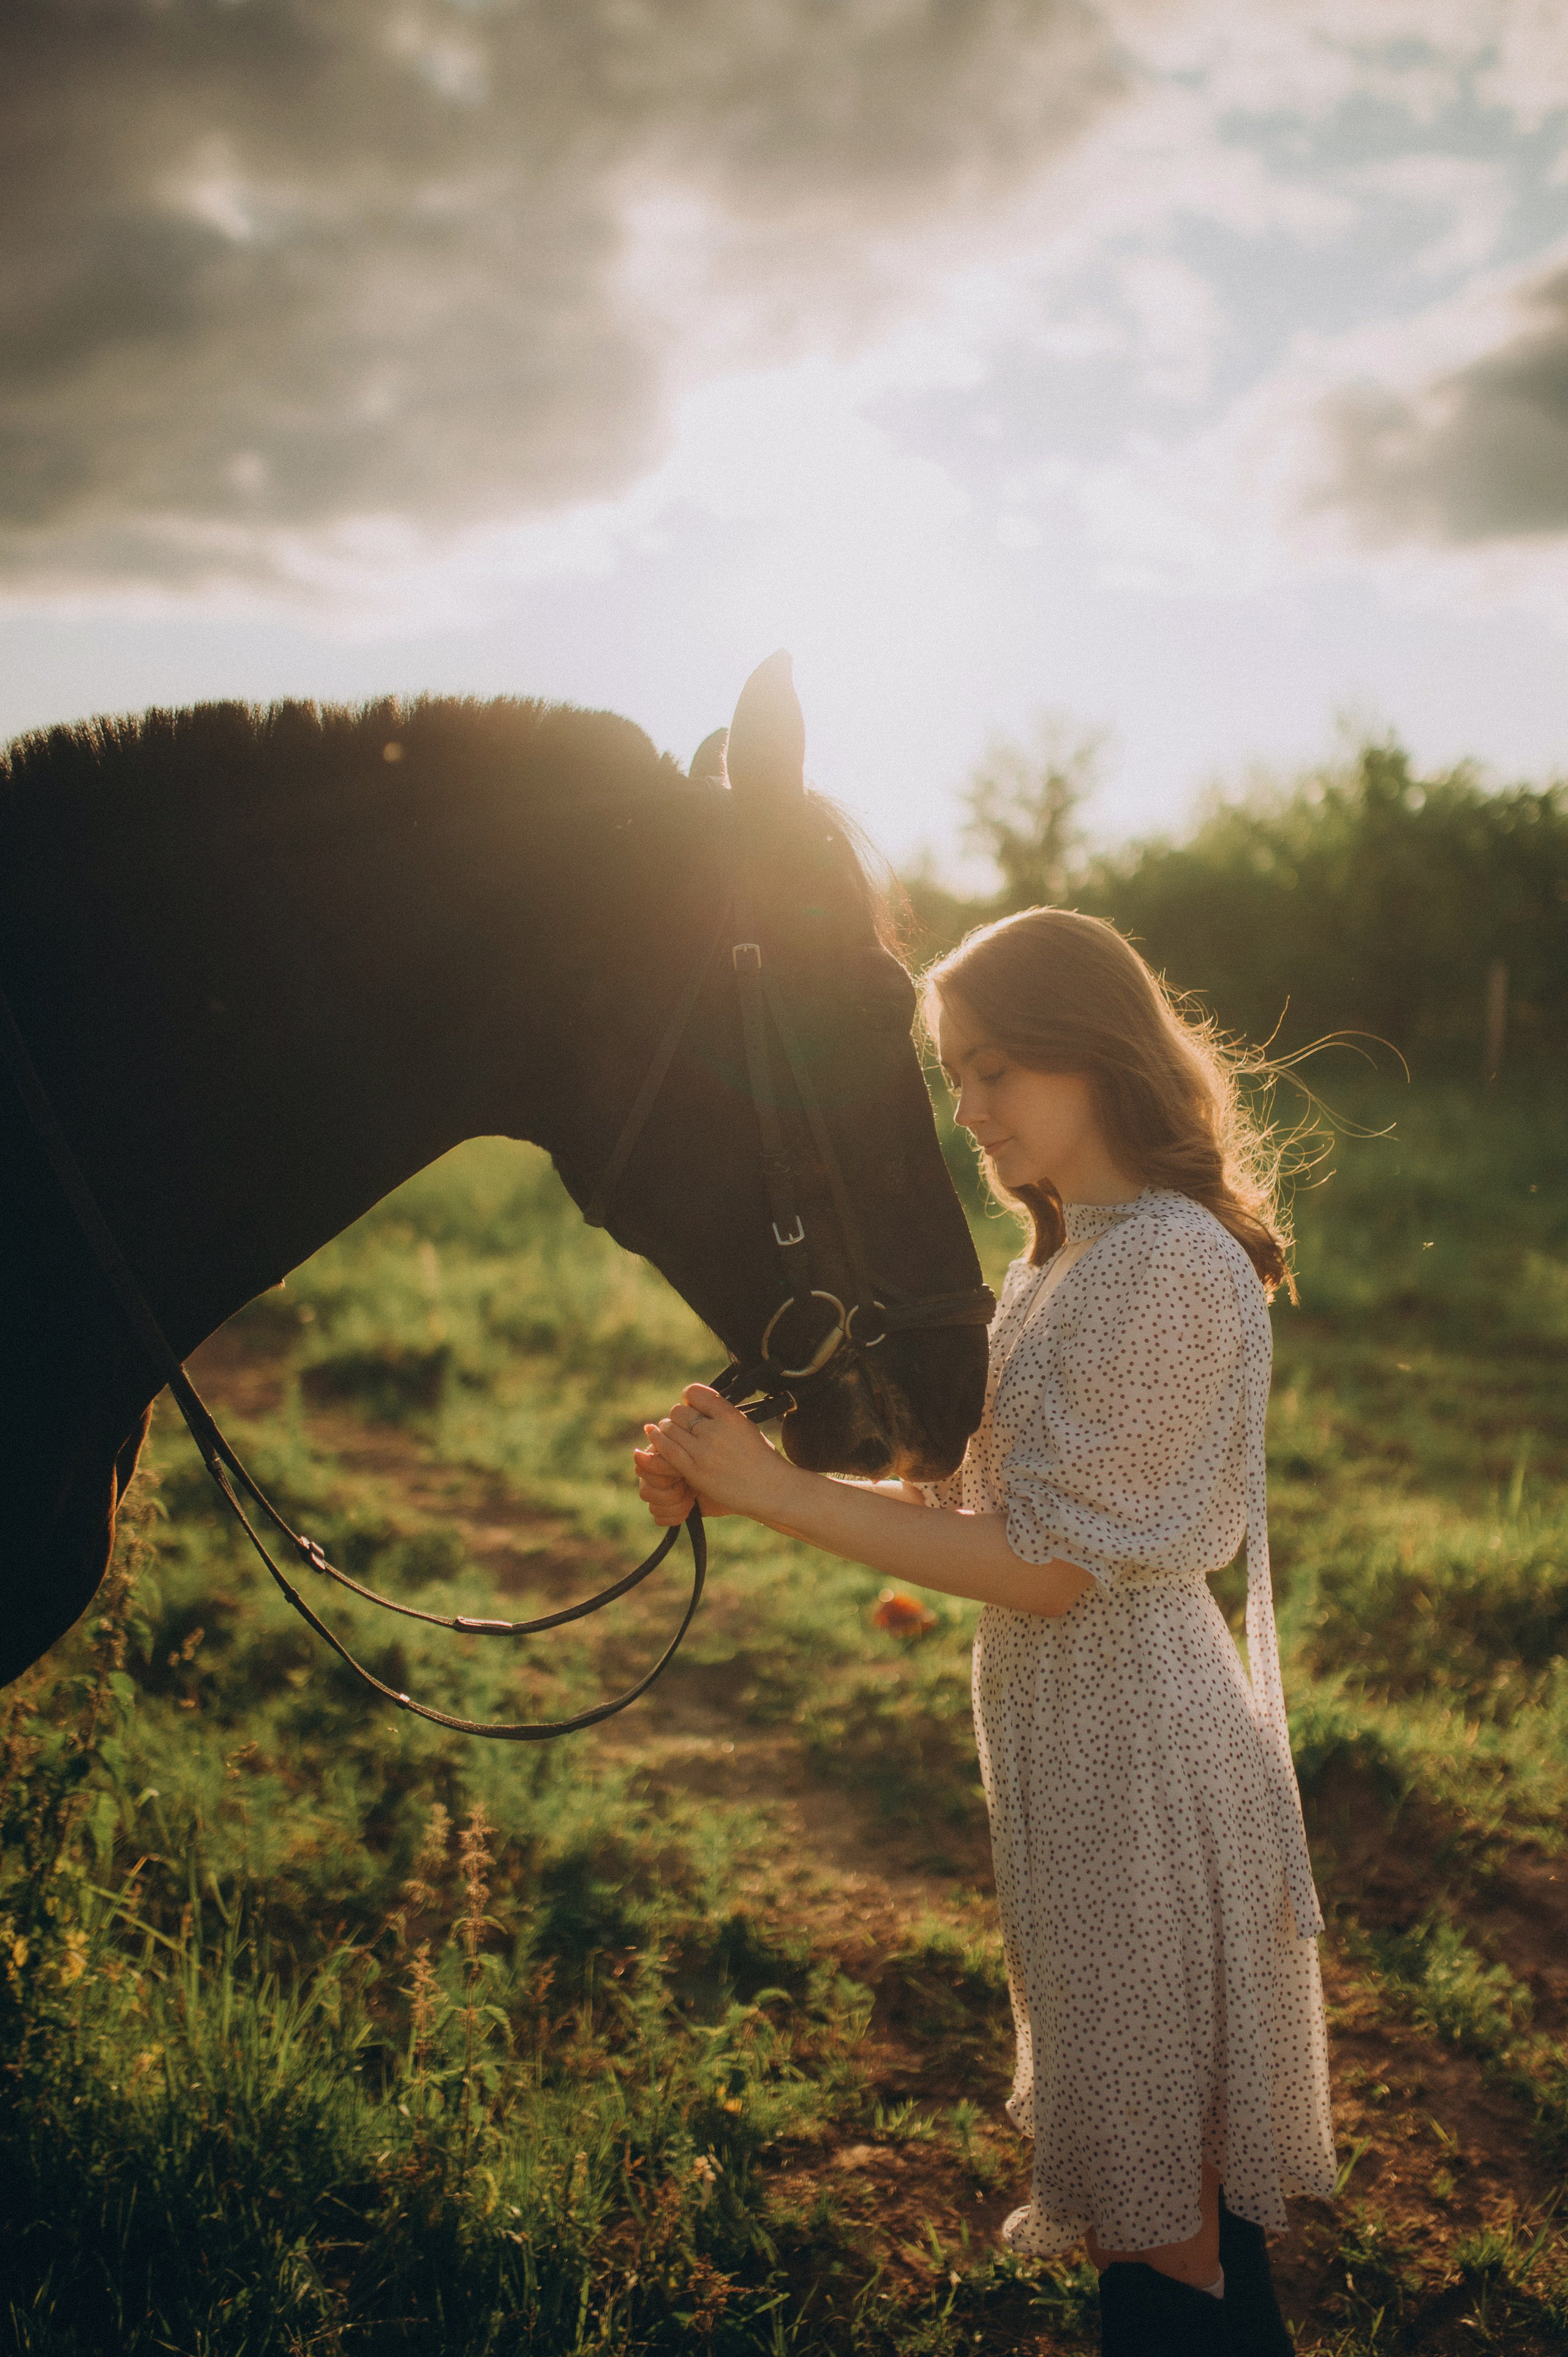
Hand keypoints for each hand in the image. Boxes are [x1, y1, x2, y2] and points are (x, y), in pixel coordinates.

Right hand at [632, 1444, 704, 1526]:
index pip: (643, 1471)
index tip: (681, 1475)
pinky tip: (690, 1509)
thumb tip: (635, 1454)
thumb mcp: (687, 1461)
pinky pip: (659, 1519)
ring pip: (653, 1507)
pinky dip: (676, 1516)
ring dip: (678, 1505)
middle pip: (646, 1493)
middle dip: (672, 1493)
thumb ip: (662, 1460)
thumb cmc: (711, 1467)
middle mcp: (653, 1476)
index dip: (663, 1478)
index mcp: (655, 1457)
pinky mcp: (667, 1510)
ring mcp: (659, 1495)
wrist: (732, 1485)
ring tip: (692, 1497)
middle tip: (689, 1486)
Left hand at [636, 1384, 795, 1524]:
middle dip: (679, 1417)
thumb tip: (696, 1405)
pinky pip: (668, 1448)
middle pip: (679, 1411)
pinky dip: (658, 1440)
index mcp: (730, 1415)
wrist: (771, 1488)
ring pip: (670, 1427)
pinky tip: (653, 1434)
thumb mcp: (745, 1426)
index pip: (695, 1393)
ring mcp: (703, 1450)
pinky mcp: (694, 1470)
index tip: (692, 1406)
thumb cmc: (761, 1458)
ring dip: (668, 1430)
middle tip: (683, 1427)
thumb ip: (722, 1416)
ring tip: (674, 1436)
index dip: (690, 1398)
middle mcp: (715, 1430)